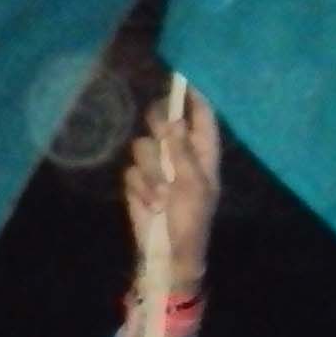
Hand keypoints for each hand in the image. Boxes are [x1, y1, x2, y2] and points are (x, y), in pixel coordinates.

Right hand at [121, 96, 221, 299]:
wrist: (168, 255)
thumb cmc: (191, 222)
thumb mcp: (193, 186)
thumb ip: (182, 152)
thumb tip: (174, 120)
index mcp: (203, 154)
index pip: (201, 117)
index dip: (194, 98)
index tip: (182, 81)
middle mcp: (179, 155)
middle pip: (165, 122)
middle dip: (161, 129)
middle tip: (162, 137)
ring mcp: (157, 168)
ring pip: (143, 147)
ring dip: (151, 173)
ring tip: (161, 197)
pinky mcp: (138, 184)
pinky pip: (132, 172)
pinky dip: (140, 190)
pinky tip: (151, 205)